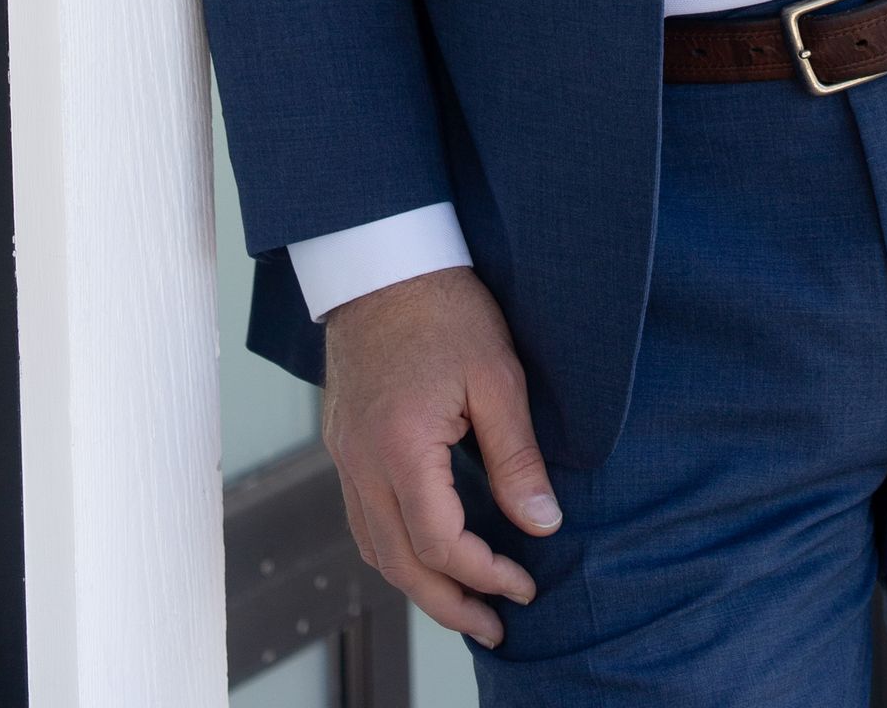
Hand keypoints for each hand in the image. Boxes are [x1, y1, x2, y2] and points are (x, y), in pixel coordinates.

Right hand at [321, 265, 560, 648]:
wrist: (383, 259)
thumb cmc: (444, 307)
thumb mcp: (497, 376)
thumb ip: (517, 456)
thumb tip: (542, 522)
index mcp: (400, 449)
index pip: (441, 543)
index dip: (486, 573)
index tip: (526, 582)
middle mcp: (361, 463)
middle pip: (399, 564)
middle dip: (450, 605)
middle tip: (495, 626)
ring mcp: (344, 455)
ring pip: (374, 549)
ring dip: (418, 585)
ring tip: (464, 603)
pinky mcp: (343, 443)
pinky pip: (360, 519)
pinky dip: (395, 549)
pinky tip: (426, 552)